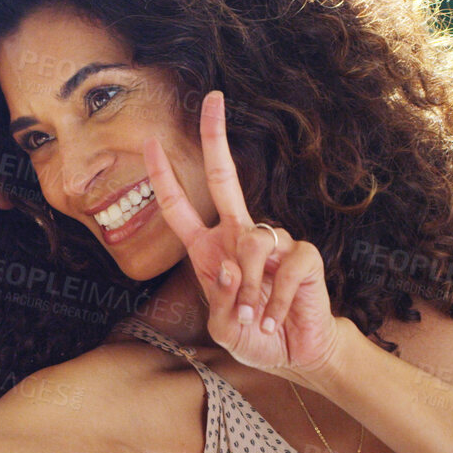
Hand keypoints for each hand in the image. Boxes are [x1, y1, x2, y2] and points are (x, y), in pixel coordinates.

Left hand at [143, 91, 342, 379]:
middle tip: (212, 100)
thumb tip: (231, 268)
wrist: (295, 353)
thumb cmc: (254, 335)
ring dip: (249, 290)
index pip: (180, 206)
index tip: (149, 142)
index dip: (163, 176)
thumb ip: (222, 301)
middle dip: (216, 137)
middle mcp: (240, 235)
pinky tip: (277, 318)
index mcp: (210, 249)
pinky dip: (276, 301)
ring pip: (252, 241)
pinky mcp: (303, 255)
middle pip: (224, 177)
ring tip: (255, 319)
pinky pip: (285, 266)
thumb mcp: (224, 328)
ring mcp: (274, 241)